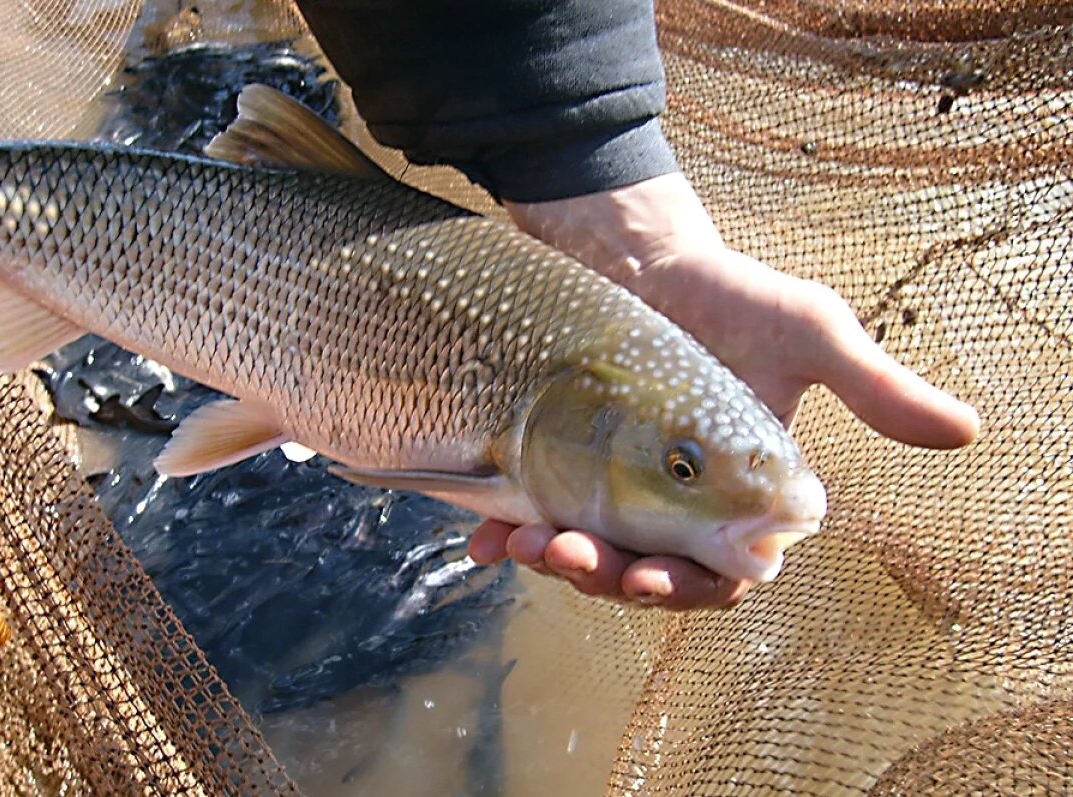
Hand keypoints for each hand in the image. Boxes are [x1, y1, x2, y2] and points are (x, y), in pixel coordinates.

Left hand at [468, 172, 979, 608]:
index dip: (686, 587)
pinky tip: (488, 537)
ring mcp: (614, 490)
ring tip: (527, 541)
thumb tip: (966, 432)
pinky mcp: (560, 470)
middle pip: (644, 578)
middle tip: (571, 554)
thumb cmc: (729, 297)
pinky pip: (536, 521)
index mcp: (738, 496)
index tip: (647, 574)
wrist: (639, 256)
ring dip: (559, 563)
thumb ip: (873, 388)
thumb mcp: (807, 333)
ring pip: (589, 559)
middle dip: (608, 579)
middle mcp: (675, 505)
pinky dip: (512, 535)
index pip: (720, 574)